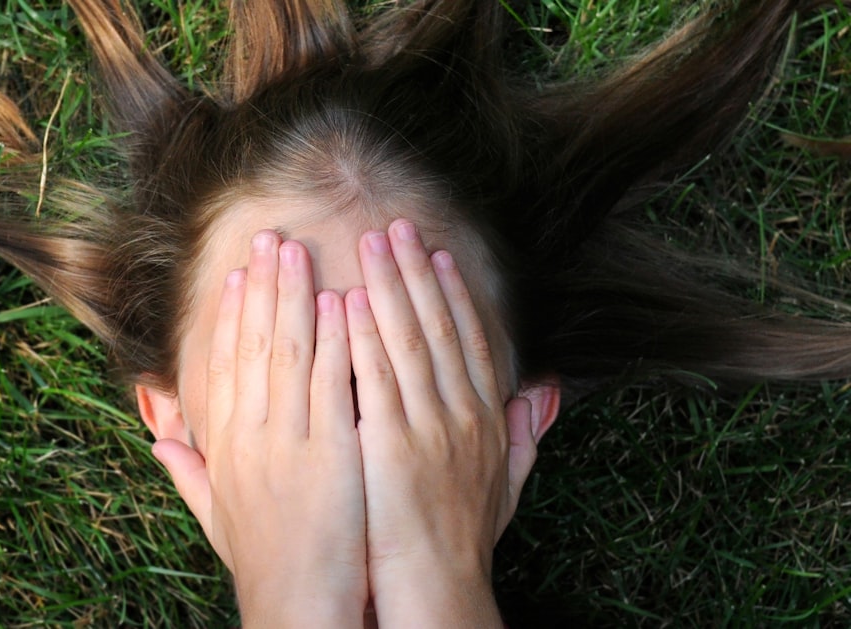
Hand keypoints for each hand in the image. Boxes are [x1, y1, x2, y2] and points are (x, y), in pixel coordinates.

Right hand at [152, 231, 366, 627]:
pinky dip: (331, 339)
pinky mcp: (329, 451)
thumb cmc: (262, 562)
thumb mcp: (216, 514)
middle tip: (268, 238)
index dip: (230, 317)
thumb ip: (187, 470)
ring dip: (293, 296)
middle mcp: (250, 435)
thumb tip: (157, 436)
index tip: (237, 276)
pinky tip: (337, 301)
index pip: (222, 367)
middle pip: (252, 346)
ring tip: (296, 250)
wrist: (295, 605)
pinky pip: (328, 383)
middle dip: (262, 287)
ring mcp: (288, 440)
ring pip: (288, 352)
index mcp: (225, 447)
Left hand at [347, 220, 535, 627]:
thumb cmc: (463, 539)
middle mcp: (462, 414)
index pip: (467, 341)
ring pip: (408, 341)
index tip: (437, 254)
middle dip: (416, 272)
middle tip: (396, 226)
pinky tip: (350, 301)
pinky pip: (377, 379)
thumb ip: (526, 433)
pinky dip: (364, 336)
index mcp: (485, 418)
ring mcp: (429, 427)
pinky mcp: (392, 445)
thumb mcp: (506, 483)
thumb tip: (547, 391)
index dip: (452, 293)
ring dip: (389, 287)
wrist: (438, 588)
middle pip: (437, 327)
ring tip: (371, 244)